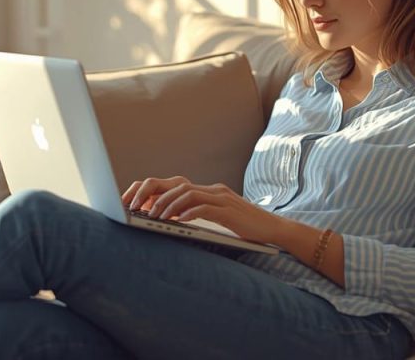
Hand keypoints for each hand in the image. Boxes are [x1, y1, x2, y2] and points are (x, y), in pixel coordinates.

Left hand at [126, 178, 284, 244]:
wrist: (273, 229)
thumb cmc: (245, 227)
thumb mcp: (220, 217)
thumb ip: (202, 213)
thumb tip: (175, 218)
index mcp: (211, 191)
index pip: (179, 185)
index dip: (159, 192)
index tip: (141, 203)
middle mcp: (215, 190)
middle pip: (179, 186)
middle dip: (157, 197)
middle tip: (141, 209)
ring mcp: (222, 199)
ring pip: (188, 194)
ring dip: (169, 206)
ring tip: (156, 217)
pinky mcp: (229, 211)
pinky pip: (204, 208)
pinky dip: (189, 213)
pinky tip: (180, 221)